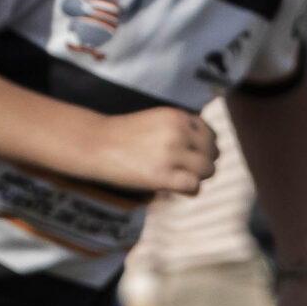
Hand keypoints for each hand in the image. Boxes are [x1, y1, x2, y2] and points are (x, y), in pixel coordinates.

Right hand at [89, 107, 216, 194]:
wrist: (93, 144)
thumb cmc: (125, 135)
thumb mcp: (158, 121)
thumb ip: (183, 130)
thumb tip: (212, 153)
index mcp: (178, 116)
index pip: (210, 134)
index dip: (204, 147)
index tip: (190, 155)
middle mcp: (178, 132)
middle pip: (212, 153)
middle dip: (203, 162)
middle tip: (184, 168)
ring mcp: (171, 154)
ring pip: (208, 170)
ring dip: (197, 176)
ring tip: (178, 177)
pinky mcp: (163, 175)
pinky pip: (194, 186)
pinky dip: (189, 189)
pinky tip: (174, 187)